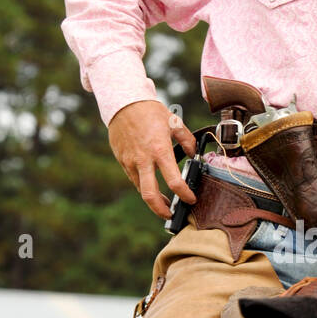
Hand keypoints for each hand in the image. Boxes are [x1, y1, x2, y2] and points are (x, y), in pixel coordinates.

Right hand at [107, 100, 197, 218]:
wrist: (123, 103)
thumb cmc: (150, 111)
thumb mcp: (174, 122)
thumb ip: (187, 141)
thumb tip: (193, 155)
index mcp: (160, 150)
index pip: (174, 181)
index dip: (185, 195)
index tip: (191, 199)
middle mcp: (144, 160)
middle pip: (150, 195)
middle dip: (162, 210)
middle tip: (171, 215)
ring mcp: (131, 162)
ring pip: (141, 190)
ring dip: (153, 200)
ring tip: (164, 203)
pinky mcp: (122, 160)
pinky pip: (134, 178)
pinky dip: (144, 185)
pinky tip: (151, 184)